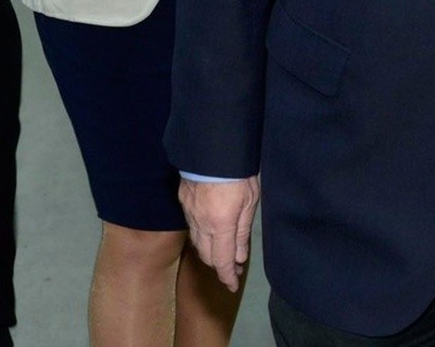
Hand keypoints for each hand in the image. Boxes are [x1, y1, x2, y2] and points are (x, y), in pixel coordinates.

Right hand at [179, 175, 260, 291]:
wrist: (212, 149)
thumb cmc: (239, 174)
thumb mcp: (250, 202)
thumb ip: (242, 232)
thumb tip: (238, 258)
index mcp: (220, 226)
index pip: (222, 261)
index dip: (227, 276)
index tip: (233, 285)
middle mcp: (201, 224)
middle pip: (207, 255)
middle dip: (220, 265)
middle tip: (234, 267)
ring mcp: (189, 214)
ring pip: (197, 243)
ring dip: (210, 252)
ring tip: (224, 252)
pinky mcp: (183, 203)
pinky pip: (192, 227)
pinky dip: (202, 236)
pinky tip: (211, 232)